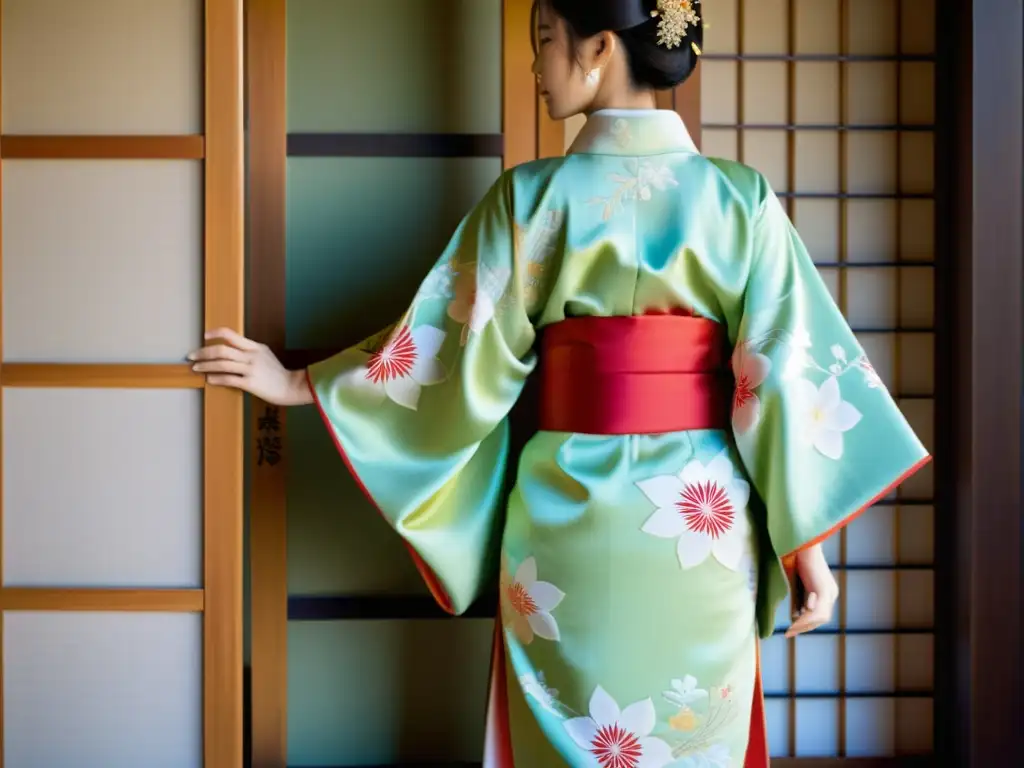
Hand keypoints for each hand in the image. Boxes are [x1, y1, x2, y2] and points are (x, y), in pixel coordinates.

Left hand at [189, 328, 312, 405]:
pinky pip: (229, 379)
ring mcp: (251, 370)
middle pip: (222, 350)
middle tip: (192, 356)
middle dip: (203, 352)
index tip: (204, 336)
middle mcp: (252, 356)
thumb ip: (249, 350)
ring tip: (196, 368)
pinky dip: (216, 378)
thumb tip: (230, 348)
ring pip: (222, 364)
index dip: (215, 333)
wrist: (291, 386)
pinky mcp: (250, 383)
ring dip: (206, 366)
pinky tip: (209, 379)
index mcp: (255, 347)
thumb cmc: (277, 372)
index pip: (231, 334)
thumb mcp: (265, 354)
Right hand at [785, 543, 838, 638]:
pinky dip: (805, 618)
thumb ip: (800, 596)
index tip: (793, 628)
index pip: (820, 613)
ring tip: (790, 630)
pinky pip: (816, 611)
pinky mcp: (823, 590)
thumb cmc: (798, 556)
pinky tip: (794, 621)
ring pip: (820, 617)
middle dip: (805, 627)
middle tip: (790, 633)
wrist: (803, 542)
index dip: (807, 623)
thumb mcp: (799, 580)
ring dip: (804, 625)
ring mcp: (829, 592)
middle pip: (822, 618)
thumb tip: (796, 614)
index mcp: (827, 590)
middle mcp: (831, 592)